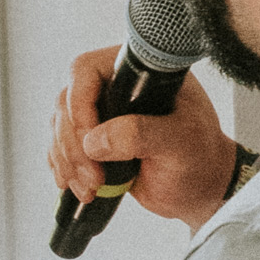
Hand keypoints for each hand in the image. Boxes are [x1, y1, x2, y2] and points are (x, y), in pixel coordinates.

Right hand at [48, 46, 236, 231]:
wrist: (199, 187)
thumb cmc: (200, 157)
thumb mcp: (181, 142)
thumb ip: (142, 134)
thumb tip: (96, 140)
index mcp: (138, 74)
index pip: (87, 72)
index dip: (80, 103)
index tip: (91, 139)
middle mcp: (115, 88)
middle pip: (67, 104)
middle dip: (74, 145)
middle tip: (94, 175)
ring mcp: (100, 114)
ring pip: (60, 129)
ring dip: (67, 162)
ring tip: (90, 187)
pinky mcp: (92, 140)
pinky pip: (61, 149)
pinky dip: (65, 170)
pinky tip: (79, 186)